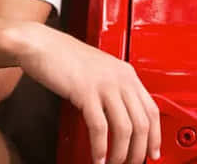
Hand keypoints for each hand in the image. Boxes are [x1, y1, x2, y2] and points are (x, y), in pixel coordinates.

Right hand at [9, 22, 160, 163]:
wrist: (41, 44)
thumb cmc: (64, 56)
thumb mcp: (99, 70)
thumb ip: (114, 88)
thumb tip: (122, 116)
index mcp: (126, 73)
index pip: (152, 110)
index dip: (155, 136)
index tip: (152, 152)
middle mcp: (120, 78)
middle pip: (142, 123)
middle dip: (138, 151)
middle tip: (131, 163)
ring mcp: (104, 85)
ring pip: (124, 129)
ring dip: (120, 153)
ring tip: (112, 163)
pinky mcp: (86, 92)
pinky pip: (99, 127)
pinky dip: (100, 147)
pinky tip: (97, 157)